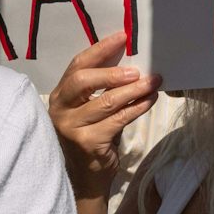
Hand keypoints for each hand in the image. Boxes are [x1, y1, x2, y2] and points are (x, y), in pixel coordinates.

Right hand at [48, 31, 160, 199]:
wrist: (86, 177)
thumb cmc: (93, 135)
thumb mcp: (92, 109)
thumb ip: (102, 87)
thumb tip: (131, 60)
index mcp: (60, 95)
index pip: (77, 65)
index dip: (100, 50)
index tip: (122, 37)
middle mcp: (60, 109)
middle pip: (84, 81)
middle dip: (113, 72)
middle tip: (137, 70)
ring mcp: (71, 127)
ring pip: (106, 101)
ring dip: (134, 90)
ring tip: (153, 82)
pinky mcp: (87, 143)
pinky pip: (118, 120)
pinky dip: (137, 108)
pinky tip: (149, 100)